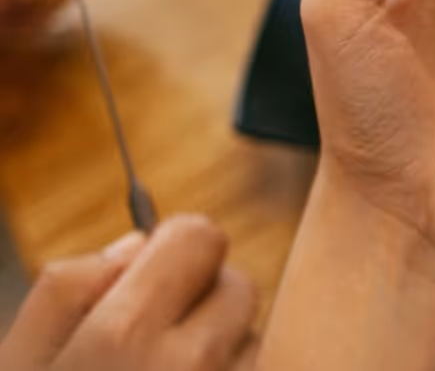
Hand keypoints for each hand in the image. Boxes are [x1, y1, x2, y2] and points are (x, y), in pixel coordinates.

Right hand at [0, 217, 256, 370]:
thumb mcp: (21, 361)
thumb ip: (69, 290)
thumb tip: (137, 244)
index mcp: (124, 335)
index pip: (199, 235)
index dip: (175, 250)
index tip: (156, 275)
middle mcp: (192, 364)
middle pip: (237, 285)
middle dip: (202, 306)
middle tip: (156, 347)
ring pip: (252, 339)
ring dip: (223, 354)